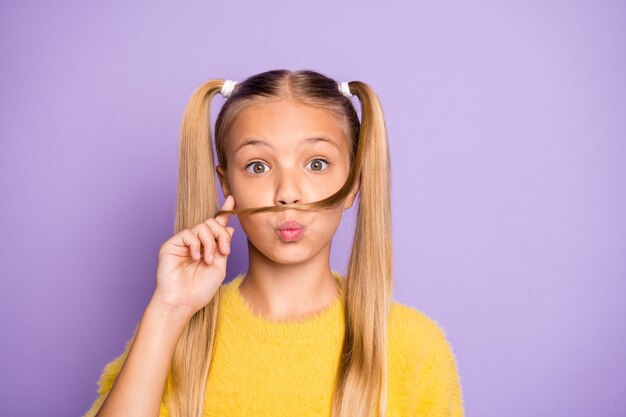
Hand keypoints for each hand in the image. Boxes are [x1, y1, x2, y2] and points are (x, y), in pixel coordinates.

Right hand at [152, 195, 235, 318]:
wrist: (183, 302)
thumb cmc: (200, 290)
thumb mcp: (219, 267)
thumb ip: (223, 247)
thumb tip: (228, 227)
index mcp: (207, 247)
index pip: (216, 225)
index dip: (225, 211)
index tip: (233, 199)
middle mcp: (195, 242)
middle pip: (212, 223)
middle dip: (222, 235)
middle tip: (224, 252)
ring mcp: (183, 243)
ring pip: (203, 227)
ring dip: (211, 243)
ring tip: (208, 260)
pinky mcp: (171, 244)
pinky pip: (189, 233)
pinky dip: (196, 244)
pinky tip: (196, 257)